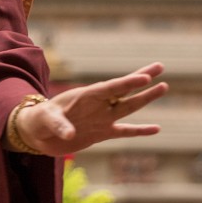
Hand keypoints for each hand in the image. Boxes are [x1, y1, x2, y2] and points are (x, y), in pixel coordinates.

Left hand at [13, 62, 167, 156]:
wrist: (38, 134)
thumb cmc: (39, 120)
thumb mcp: (46, 119)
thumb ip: (59, 125)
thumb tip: (69, 135)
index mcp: (86, 96)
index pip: (111, 87)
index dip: (128, 82)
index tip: (145, 77)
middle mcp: (98, 105)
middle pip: (124, 91)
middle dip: (141, 80)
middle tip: (160, 67)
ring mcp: (102, 118)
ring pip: (128, 107)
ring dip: (145, 99)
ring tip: (164, 87)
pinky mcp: (102, 133)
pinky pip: (125, 132)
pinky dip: (140, 131)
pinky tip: (156, 129)